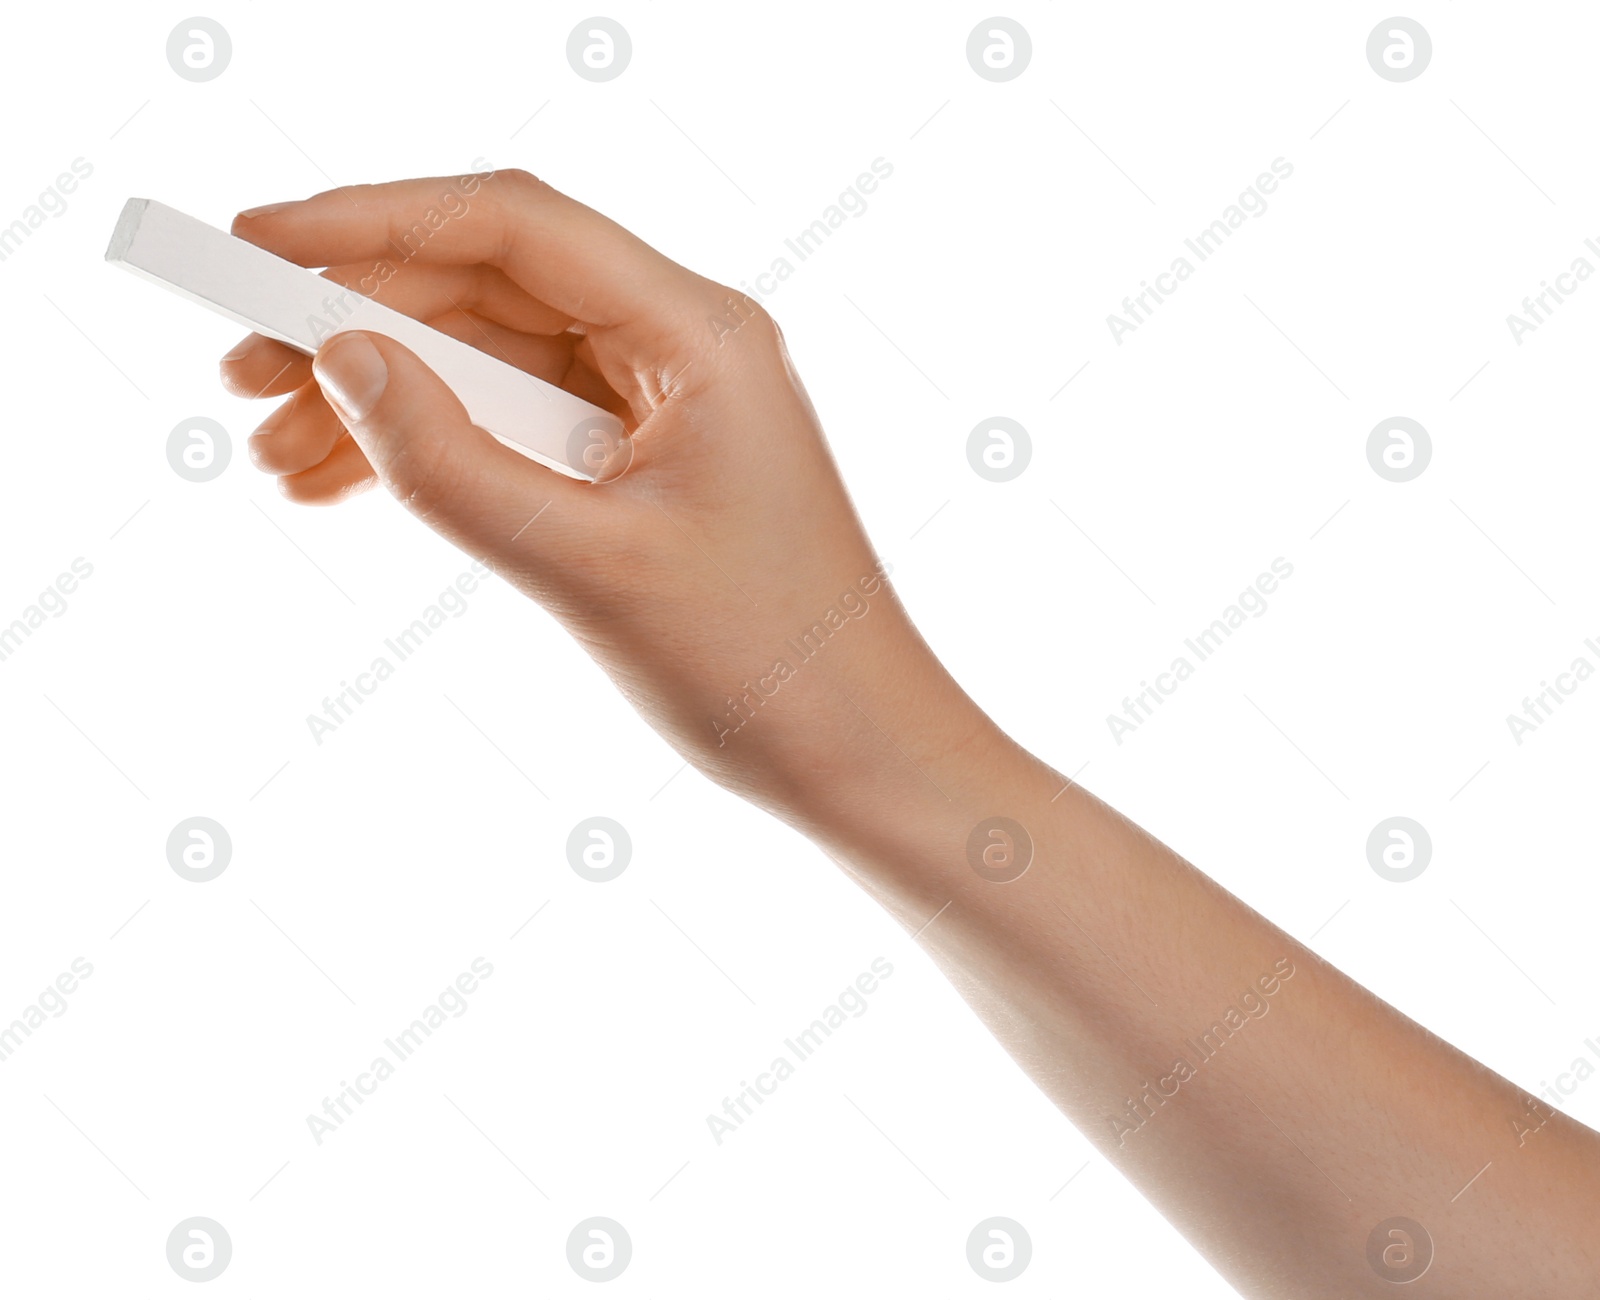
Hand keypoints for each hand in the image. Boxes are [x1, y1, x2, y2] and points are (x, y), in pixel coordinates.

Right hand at [220, 171, 995, 821]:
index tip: (255, 243)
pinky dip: (442, 447)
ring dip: (387, 395)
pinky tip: (350, 483)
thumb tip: (340, 359)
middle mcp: (685, 347)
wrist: (859, 756)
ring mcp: (667, 405)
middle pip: (490, 286)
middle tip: (242, 375)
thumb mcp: (587, 567)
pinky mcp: (648, 464)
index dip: (371, 222)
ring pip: (495, 360)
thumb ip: (455, 463)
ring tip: (279, 456)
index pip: (511, 227)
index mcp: (699, 337)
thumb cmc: (765, 668)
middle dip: (360, 321)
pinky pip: (523, 425)